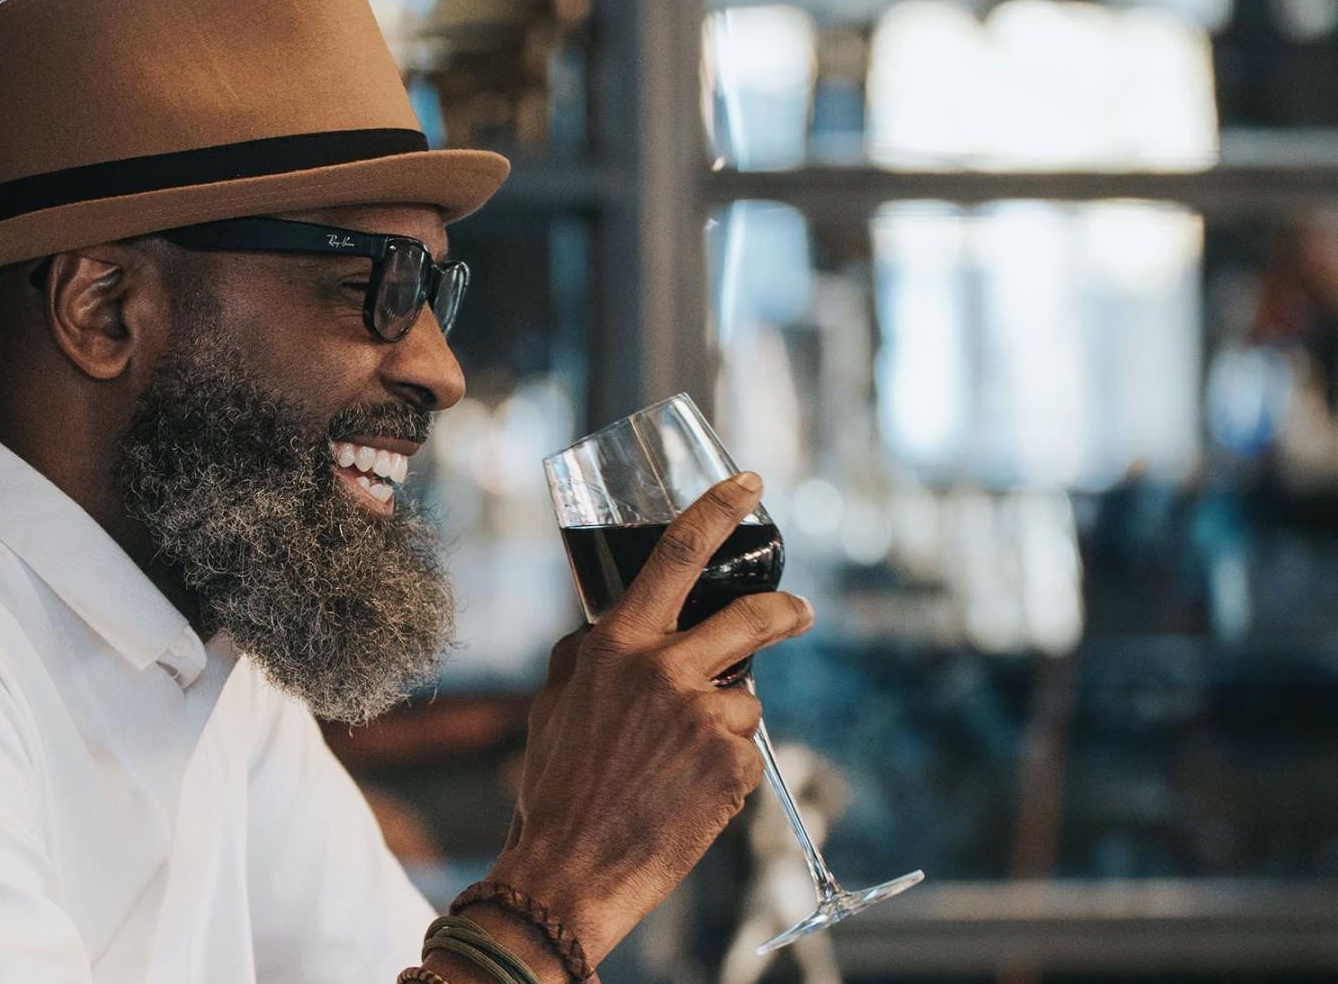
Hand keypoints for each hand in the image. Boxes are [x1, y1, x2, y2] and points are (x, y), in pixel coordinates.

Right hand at [485, 473, 812, 966]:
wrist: (569, 871)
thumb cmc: (554, 789)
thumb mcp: (554, 704)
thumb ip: (587, 657)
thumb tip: (605, 630)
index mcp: (616, 645)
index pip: (676, 553)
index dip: (719, 510)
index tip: (750, 484)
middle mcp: (664, 670)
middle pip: (753, 616)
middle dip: (786, 610)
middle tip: (799, 612)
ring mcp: (703, 718)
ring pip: (745, 697)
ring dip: (724, 722)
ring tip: (678, 766)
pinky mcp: (731, 767)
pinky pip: (743, 750)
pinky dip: (723, 769)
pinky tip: (685, 795)